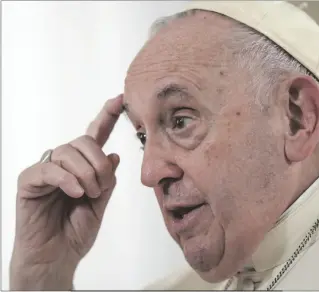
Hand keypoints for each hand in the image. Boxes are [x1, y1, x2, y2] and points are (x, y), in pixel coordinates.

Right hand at [10, 95, 123, 289]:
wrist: (57, 257)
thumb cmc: (76, 231)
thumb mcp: (101, 203)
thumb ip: (107, 179)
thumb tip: (114, 154)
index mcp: (82, 167)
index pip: (95, 135)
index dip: (107, 116)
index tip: (119, 99)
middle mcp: (64, 163)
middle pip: (83, 141)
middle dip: (98, 164)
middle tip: (100, 189)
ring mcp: (46, 170)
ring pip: (68, 152)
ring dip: (85, 174)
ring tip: (88, 195)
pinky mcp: (30, 181)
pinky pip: (50, 168)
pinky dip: (68, 180)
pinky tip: (76, 193)